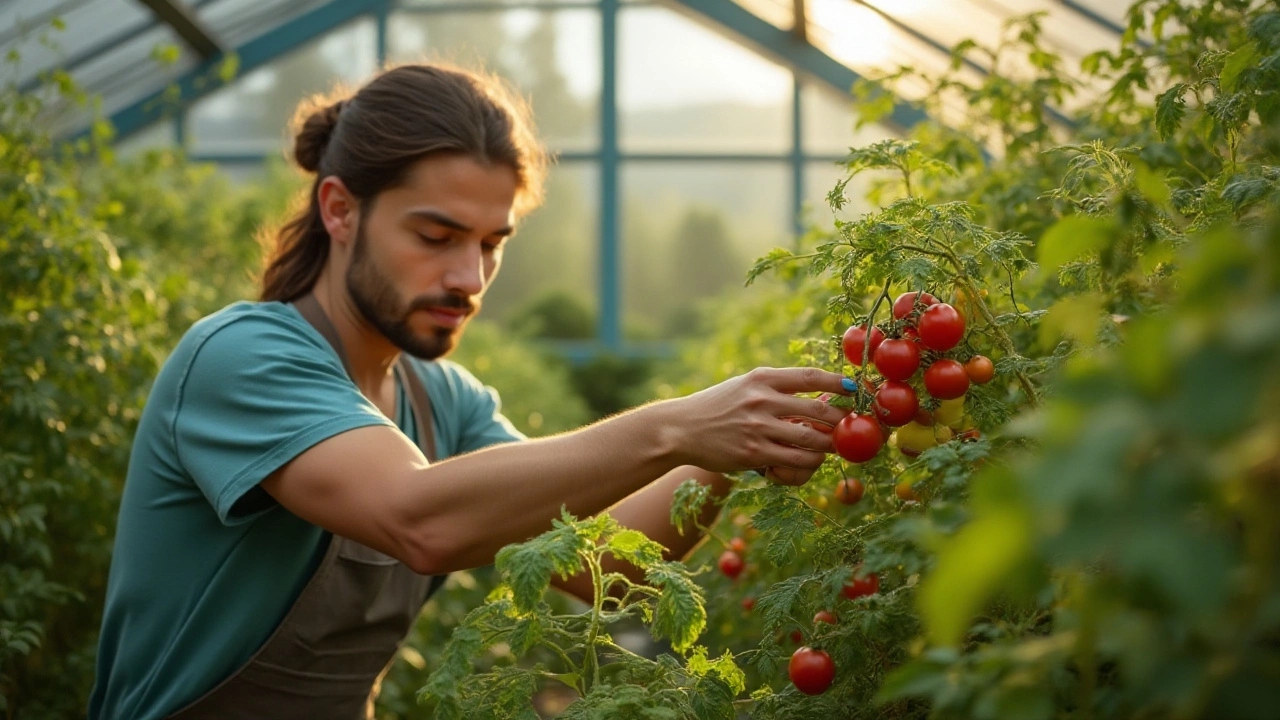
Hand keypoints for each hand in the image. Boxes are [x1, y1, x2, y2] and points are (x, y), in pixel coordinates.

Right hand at [668, 367, 851, 478]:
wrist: (680, 428)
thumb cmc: (717, 406)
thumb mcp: (744, 385)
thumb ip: (775, 387)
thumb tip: (817, 392)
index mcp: (761, 378)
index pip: (809, 377)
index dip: (838, 383)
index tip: (855, 388)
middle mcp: (761, 400)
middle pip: (819, 410)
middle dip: (842, 420)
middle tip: (854, 425)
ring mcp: (758, 428)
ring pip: (811, 440)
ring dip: (830, 445)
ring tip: (836, 446)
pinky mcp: (753, 453)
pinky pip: (794, 461)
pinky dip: (810, 462)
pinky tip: (813, 461)